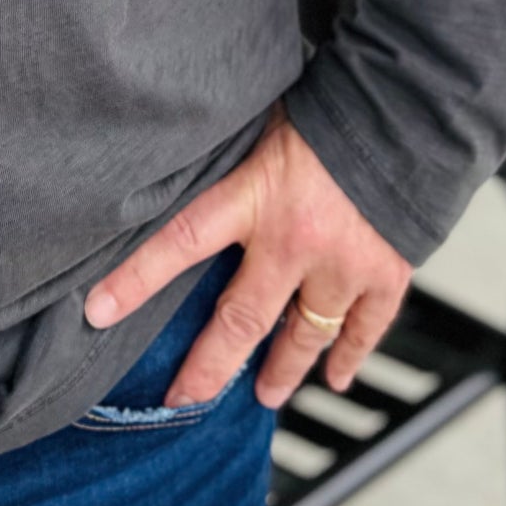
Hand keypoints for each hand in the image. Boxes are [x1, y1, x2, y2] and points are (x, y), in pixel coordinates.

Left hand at [81, 107, 410, 410]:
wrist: (408, 110)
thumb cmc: (326, 108)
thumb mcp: (258, 122)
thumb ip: (228, 159)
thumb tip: (177, 158)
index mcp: (254, 196)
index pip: (180, 242)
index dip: (136, 280)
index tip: (97, 312)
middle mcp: (294, 240)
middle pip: (241, 320)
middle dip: (209, 367)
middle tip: (182, 398)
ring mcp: (343, 264)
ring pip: (303, 336)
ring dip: (279, 371)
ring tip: (263, 395)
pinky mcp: (386, 273)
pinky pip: (363, 329)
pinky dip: (348, 357)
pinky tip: (334, 378)